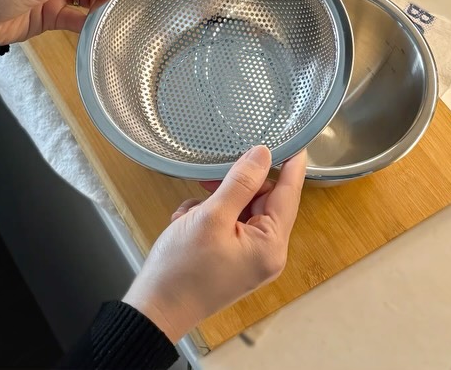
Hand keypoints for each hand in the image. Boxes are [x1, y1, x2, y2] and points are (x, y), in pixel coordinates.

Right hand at [124, 145, 306, 343]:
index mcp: (270, 245)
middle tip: (208, 180)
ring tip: (191, 212)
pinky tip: (186, 223)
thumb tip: (264, 154)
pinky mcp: (232, 257)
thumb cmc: (182, 269)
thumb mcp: (212, 217)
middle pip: (263, 199)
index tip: (296, 138)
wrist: (154, 311)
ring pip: (241, 208)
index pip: (289, 194)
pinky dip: (207, 216)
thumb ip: (241, 182)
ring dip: (215, 202)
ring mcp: (249, 256)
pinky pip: (228, 222)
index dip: (291, 165)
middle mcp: (266, 252)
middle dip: (235, 186)